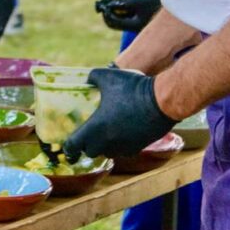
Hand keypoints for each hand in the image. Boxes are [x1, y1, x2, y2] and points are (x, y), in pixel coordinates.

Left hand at [62, 68, 177, 162]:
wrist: (162, 102)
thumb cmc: (132, 89)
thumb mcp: (108, 76)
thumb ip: (92, 77)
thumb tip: (87, 80)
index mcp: (95, 128)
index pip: (74, 146)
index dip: (68, 146)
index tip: (67, 144)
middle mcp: (107, 142)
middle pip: (90, 151)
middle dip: (86, 144)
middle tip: (87, 132)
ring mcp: (123, 147)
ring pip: (107, 153)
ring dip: (103, 145)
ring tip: (105, 131)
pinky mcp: (137, 148)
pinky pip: (122, 151)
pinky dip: (119, 144)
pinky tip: (122, 131)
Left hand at [95, 0, 160, 31]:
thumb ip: (124, 4)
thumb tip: (109, 6)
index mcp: (137, 26)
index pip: (114, 23)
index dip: (105, 13)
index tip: (102, 2)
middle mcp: (139, 26)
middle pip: (117, 20)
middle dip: (110, 10)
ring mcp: (142, 20)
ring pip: (124, 15)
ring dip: (118, 6)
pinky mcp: (146, 13)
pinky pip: (131, 11)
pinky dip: (125, 4)